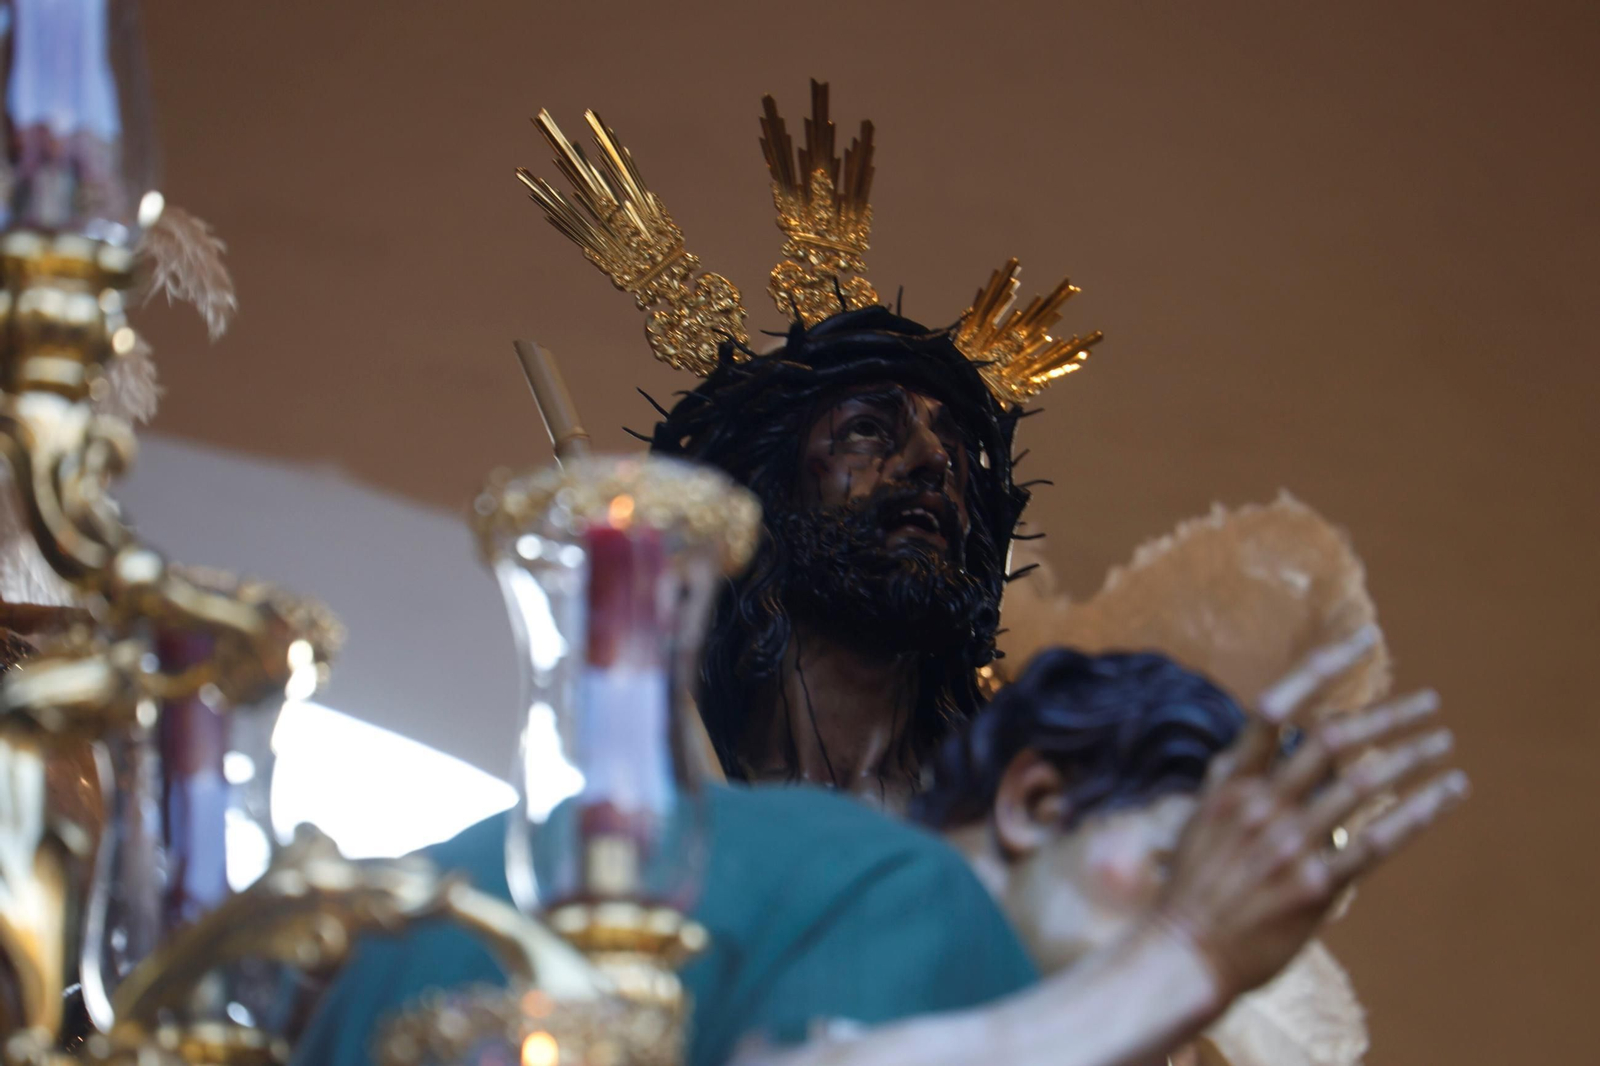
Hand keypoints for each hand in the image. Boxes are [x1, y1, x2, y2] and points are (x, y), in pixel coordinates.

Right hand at [1151, 625, 1468, 1003]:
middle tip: (1428, 702)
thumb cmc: (1196, 885)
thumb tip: (1295, 750)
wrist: (1185, 951)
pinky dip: (1420, 810)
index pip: (1276, 706)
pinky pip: (1379, 839)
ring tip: (1442, 743)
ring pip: (1362, 782)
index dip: (1322, 668)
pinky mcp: (1316, 885)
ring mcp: (1288, 844)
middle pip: (1332, 738)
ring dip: (1412, 756)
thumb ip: (1246, 783)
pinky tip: (1447, 791)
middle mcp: (1261, 805)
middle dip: (1388, 714)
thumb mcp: (1205, 818)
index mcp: (1230, 781)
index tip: (1361, 641)